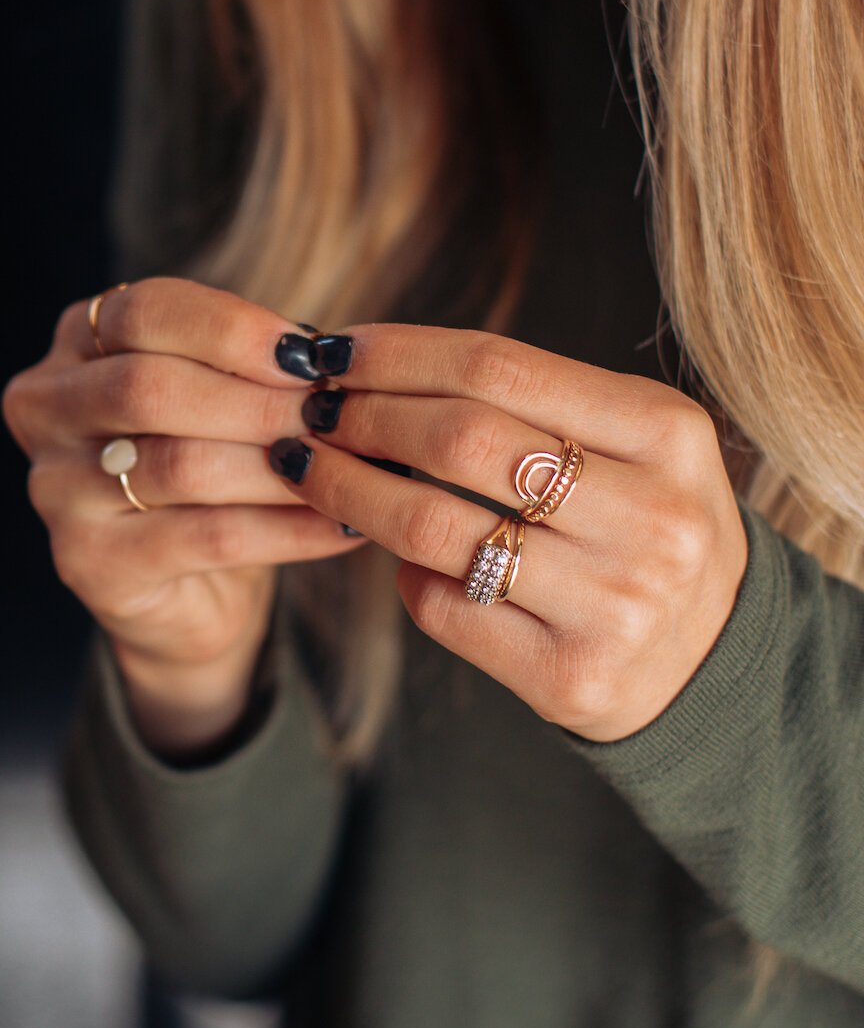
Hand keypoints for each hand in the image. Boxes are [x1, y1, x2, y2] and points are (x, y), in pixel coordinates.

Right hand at [1, 277, 364, 750]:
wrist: (185, 589)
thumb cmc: (209, 463)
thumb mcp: (219, 394)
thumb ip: (250, 364)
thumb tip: (328, 356)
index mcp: (77, 343)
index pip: (144, 312)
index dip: (230, 327)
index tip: (308, 352)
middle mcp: (46, 408)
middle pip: (149, 387)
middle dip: (256, 400)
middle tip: (333, 414)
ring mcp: (56, 490)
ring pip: (180, 465)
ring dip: (279, 466)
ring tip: (347, 468)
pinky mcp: (88, 563)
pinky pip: (206, 538)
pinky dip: (287, 530)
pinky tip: (342, 525)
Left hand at [262, 324, 748, 742]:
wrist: (715, 659)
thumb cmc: (644, 522)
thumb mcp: (634, 442)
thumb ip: (531, 401)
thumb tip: (373, 363)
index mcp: (666, 435)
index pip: (500, 368)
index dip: (400, 354)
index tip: (339, 351)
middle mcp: (650, 517)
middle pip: (461, 440)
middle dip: (366, 416)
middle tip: (317, 411)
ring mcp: (613, 604)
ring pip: (434, 528)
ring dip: (351, 489)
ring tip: (312, 467)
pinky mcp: (570, 676)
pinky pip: (446, 607)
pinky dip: (404, 573)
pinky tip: (398, 555)